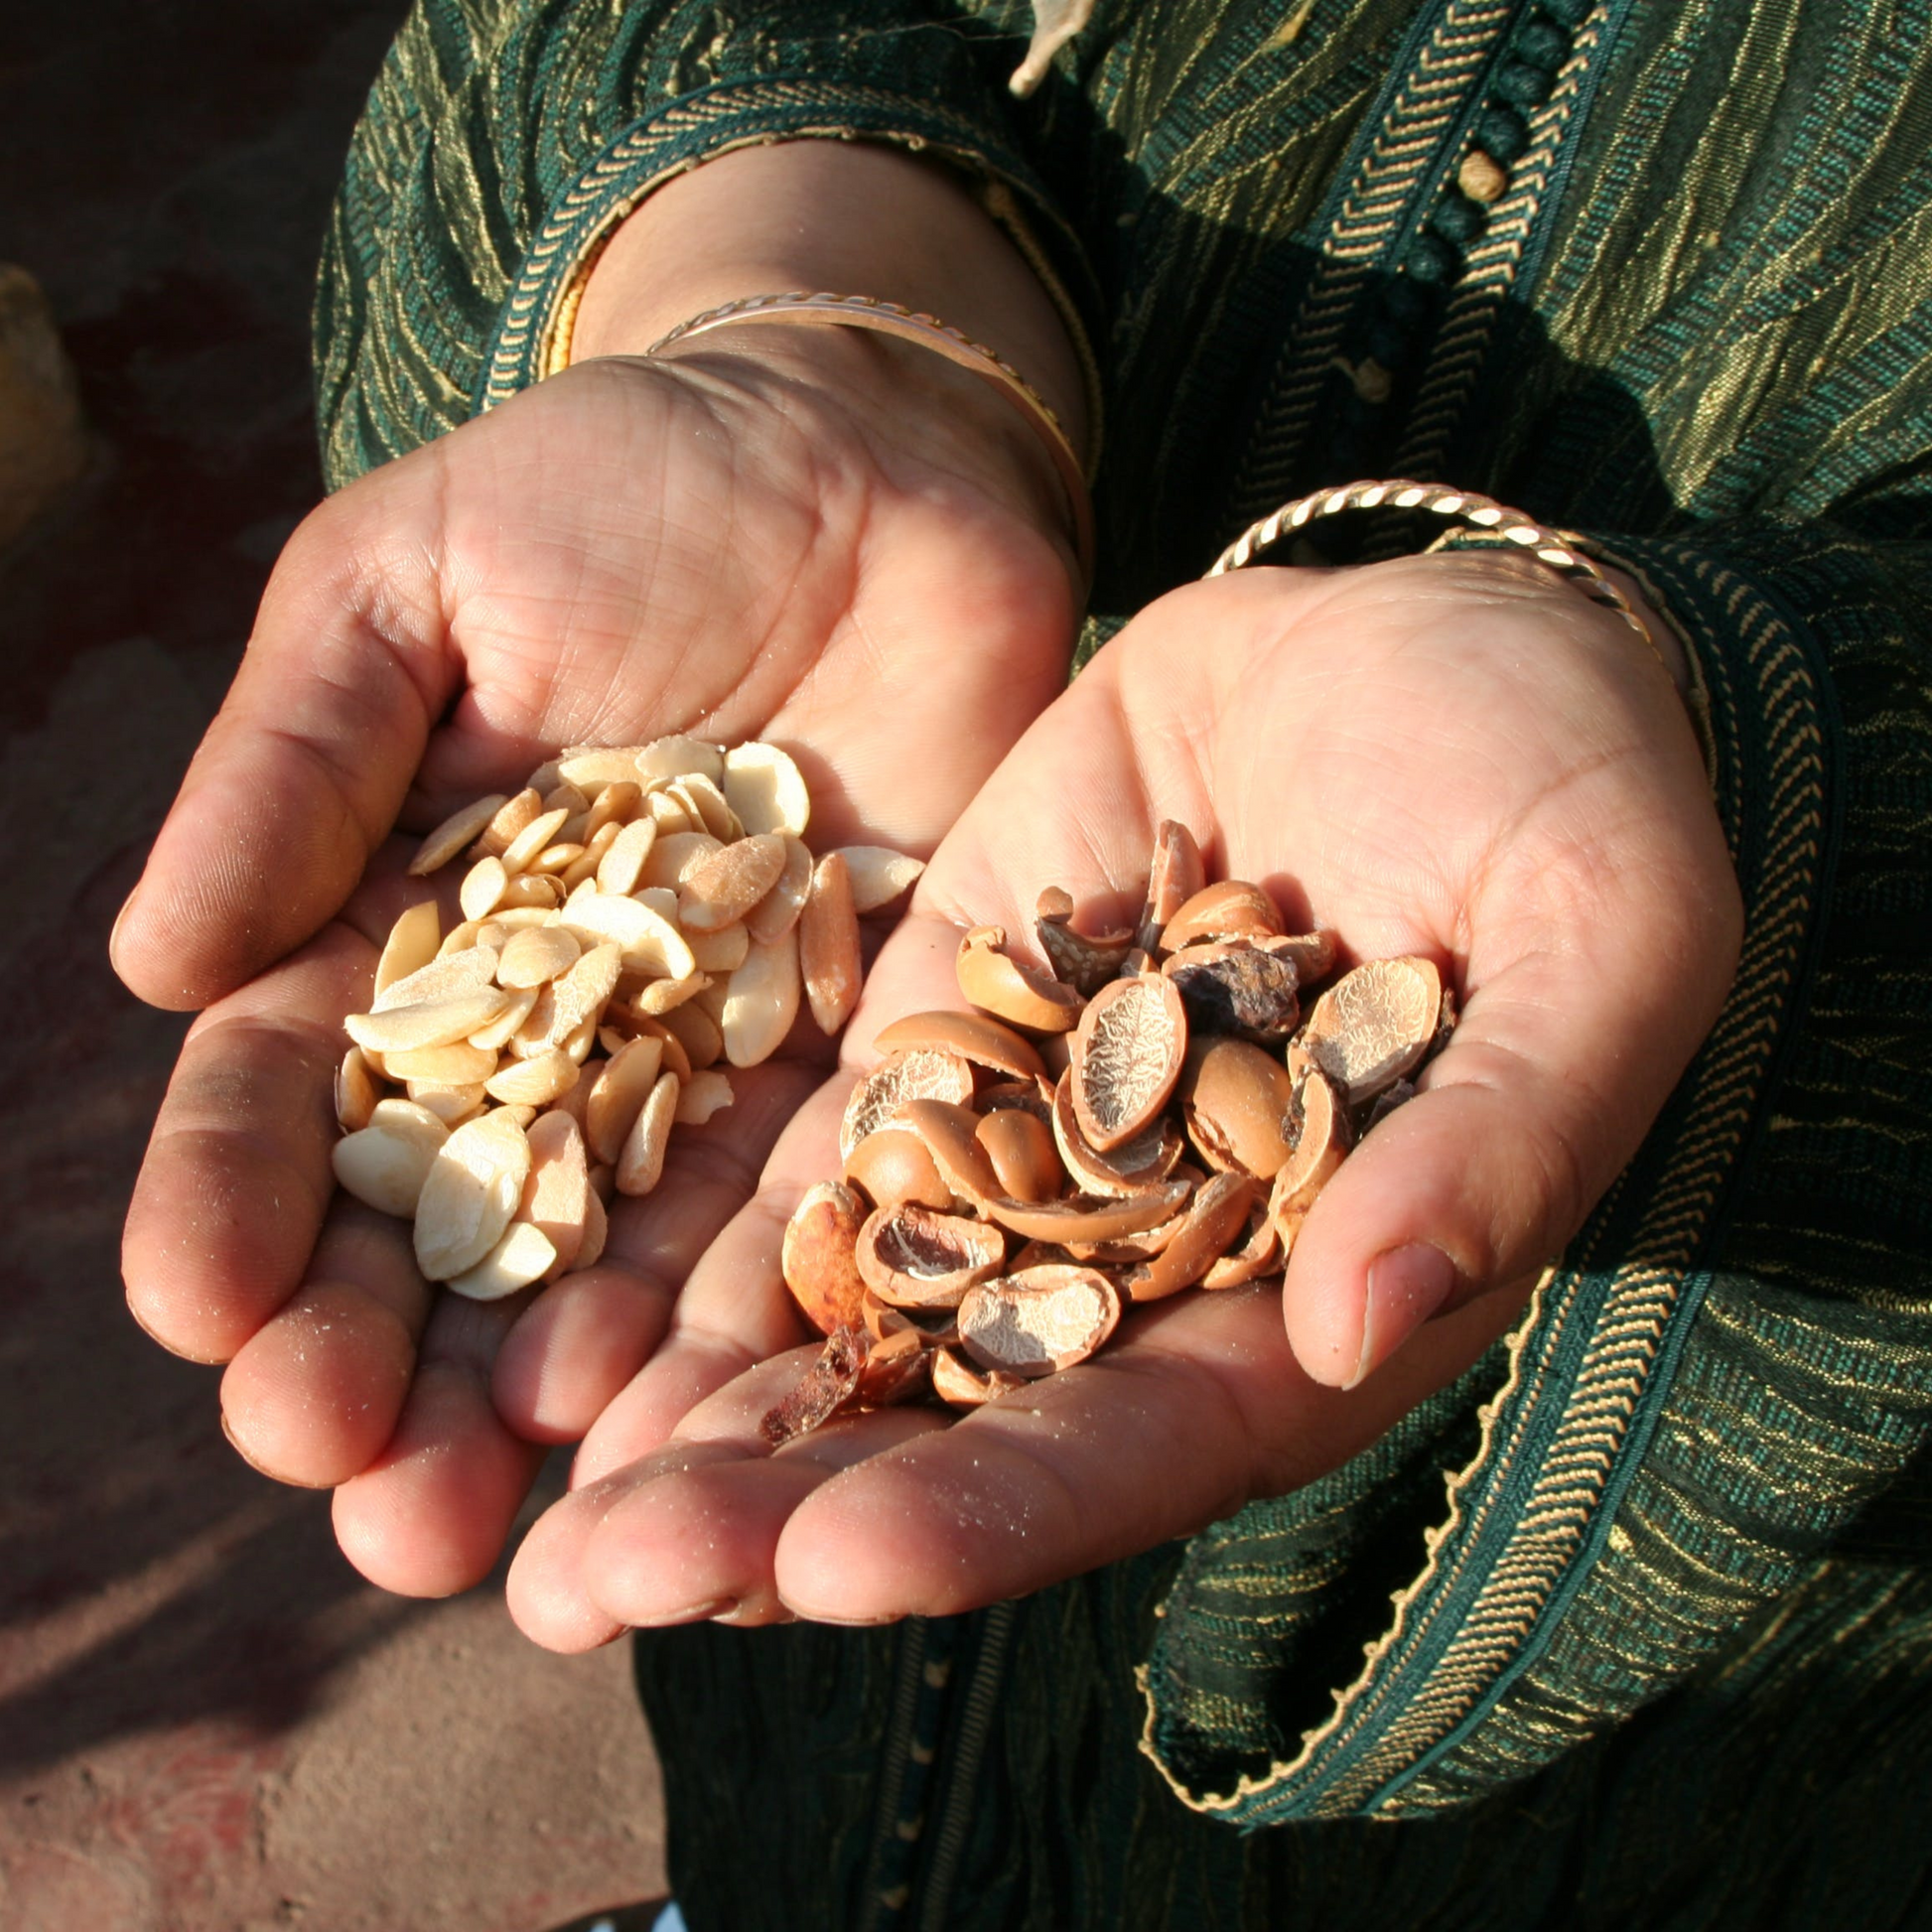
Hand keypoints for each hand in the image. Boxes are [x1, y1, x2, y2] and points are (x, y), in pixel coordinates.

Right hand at [116, 324, 1079, 1595]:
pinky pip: (785, 1200)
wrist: (863, 457)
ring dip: (543, 1396)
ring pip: (606, 1258)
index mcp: (406, 927)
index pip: (299, 1095)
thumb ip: (294, 767)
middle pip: (446, 1226)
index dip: (242, 1203)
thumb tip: (155, 969)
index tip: (203, 1304)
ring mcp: (703, 1055)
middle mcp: (549, 1028)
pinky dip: (728, 1311)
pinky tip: (678, 1418)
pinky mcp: (850, 1048)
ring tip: (489, 1527)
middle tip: (351, 1486)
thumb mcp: (409, 585)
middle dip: (385, 1362)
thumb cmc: (617, 489)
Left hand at [504, 552, 1741, 1645]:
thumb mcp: (1601, 941)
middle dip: (785, 1510)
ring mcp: (1033, 1139)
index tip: (835, 1572)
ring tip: (536, 1517)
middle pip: (964, 1414)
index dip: (1002, 1511)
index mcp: (1316, 1286)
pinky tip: (565, 1316)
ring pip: (859, 1309)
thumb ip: (1504, 1139)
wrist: (1439, 651)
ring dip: (702, 1415)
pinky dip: (706, 1241)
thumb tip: (1368, 1319)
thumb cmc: (1570, 796)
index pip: (1150, 1439)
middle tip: (595, 1594)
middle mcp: (1153, 1253)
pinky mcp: (950, 1024)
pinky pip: (819, 1150)